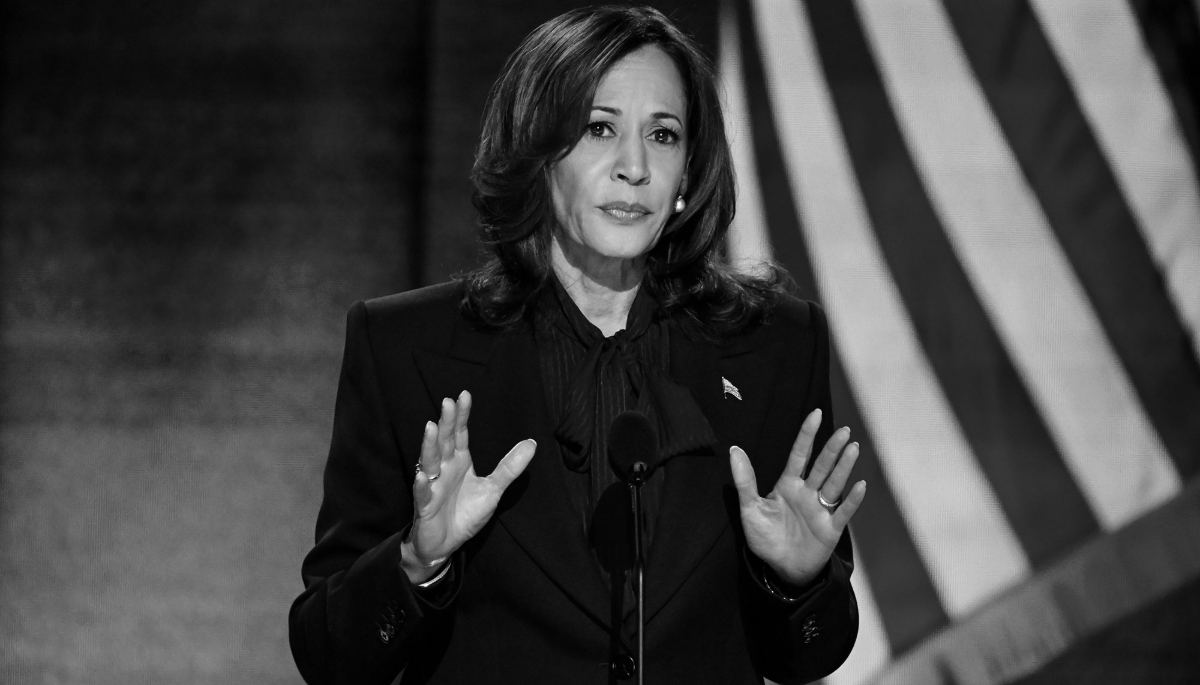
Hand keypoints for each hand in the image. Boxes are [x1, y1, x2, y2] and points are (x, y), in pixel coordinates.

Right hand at [400, 390, 536, 582]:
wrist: (445, 544)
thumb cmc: (465, 513)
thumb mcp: (493, 490)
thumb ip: (509, 468)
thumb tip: (532, 443)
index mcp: (458, 462)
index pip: (459, 434)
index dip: (461, 416)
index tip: (464, 395)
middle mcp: (443, 469)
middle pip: (444, 441)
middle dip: (445, 422)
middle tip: (447, 402)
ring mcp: (432, 486)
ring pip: (429, 462)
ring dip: (429, 446)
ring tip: (430, 427)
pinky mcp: (425, 507)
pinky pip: (422, 495)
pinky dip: (422, 486)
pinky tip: (422, 476)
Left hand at [730, 408, 865, 586]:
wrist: (779, 569)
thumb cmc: (765, 537)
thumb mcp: (749, 508)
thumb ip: (745, 480)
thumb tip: (734, 449)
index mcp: (788, 485)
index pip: (799, 455)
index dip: (807, 435)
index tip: (815, 413)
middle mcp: (807, 493)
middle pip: (821, 466)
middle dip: (832, 448)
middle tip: (844, 430)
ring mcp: (821, 509)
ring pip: (834, 483)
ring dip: (843, 467)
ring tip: (853, 447)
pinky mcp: (830, 528)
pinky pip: (843, 511)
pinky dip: (852, 500)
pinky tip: (860, 486)